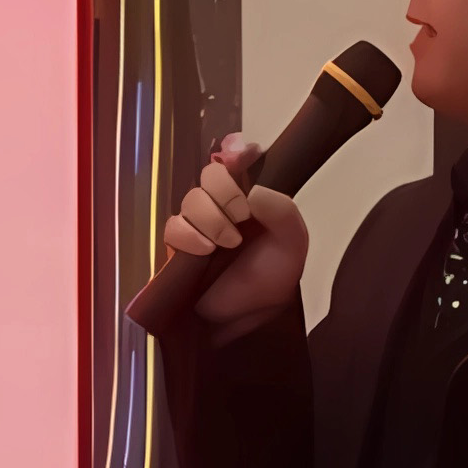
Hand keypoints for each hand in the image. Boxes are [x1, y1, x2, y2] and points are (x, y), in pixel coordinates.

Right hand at [163, 134, 309, 327]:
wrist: (252, 316)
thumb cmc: (271, 277)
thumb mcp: (293, 242)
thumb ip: (282, 210)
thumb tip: (251, 192)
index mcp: (250, 195)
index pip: (236, 157)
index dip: (236, 150)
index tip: (242, 158)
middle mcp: (222, 204)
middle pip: (210, 174)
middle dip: (224, 191)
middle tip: (242, 215)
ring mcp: (199, 223)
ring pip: (191, 200)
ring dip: (210, 217)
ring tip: (228, 242)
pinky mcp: (180, 246)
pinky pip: (174, 227)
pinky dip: (189, 235)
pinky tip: (205, 249)